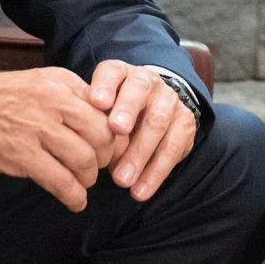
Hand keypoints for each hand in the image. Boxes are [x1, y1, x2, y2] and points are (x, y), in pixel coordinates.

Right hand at [0, 64, 113, 212]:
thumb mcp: (37, 82)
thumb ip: (68, 97)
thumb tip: (99, 120)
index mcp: (61, 82)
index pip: (108, 108)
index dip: (118, 133)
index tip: (115, 148)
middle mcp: (55, 101)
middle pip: (104, 135)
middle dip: (108, 157)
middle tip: (99, 168)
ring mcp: (38, 128)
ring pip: (86, 160)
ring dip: (89, 179)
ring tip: (83, 184)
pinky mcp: (22, 155)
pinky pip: (62, 182)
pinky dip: (74, 197)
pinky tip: (75, 202)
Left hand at [88, 61, 196, 200]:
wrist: (154, 109)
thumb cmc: (115, 113)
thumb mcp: (99, 108)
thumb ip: (90, 116)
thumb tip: (79, 140)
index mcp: (121, 73)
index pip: (112, 72)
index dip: (105, 86)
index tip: (97, 102)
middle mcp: (148, 81)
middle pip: (138, 92)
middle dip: (127, 112)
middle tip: (115, 131)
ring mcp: (170, 100)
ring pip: (158, 122)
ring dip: (139, 153)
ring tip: (121, 180)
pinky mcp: (185, 123)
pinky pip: (173, 148)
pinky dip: (156, 172)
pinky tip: (140, 191)